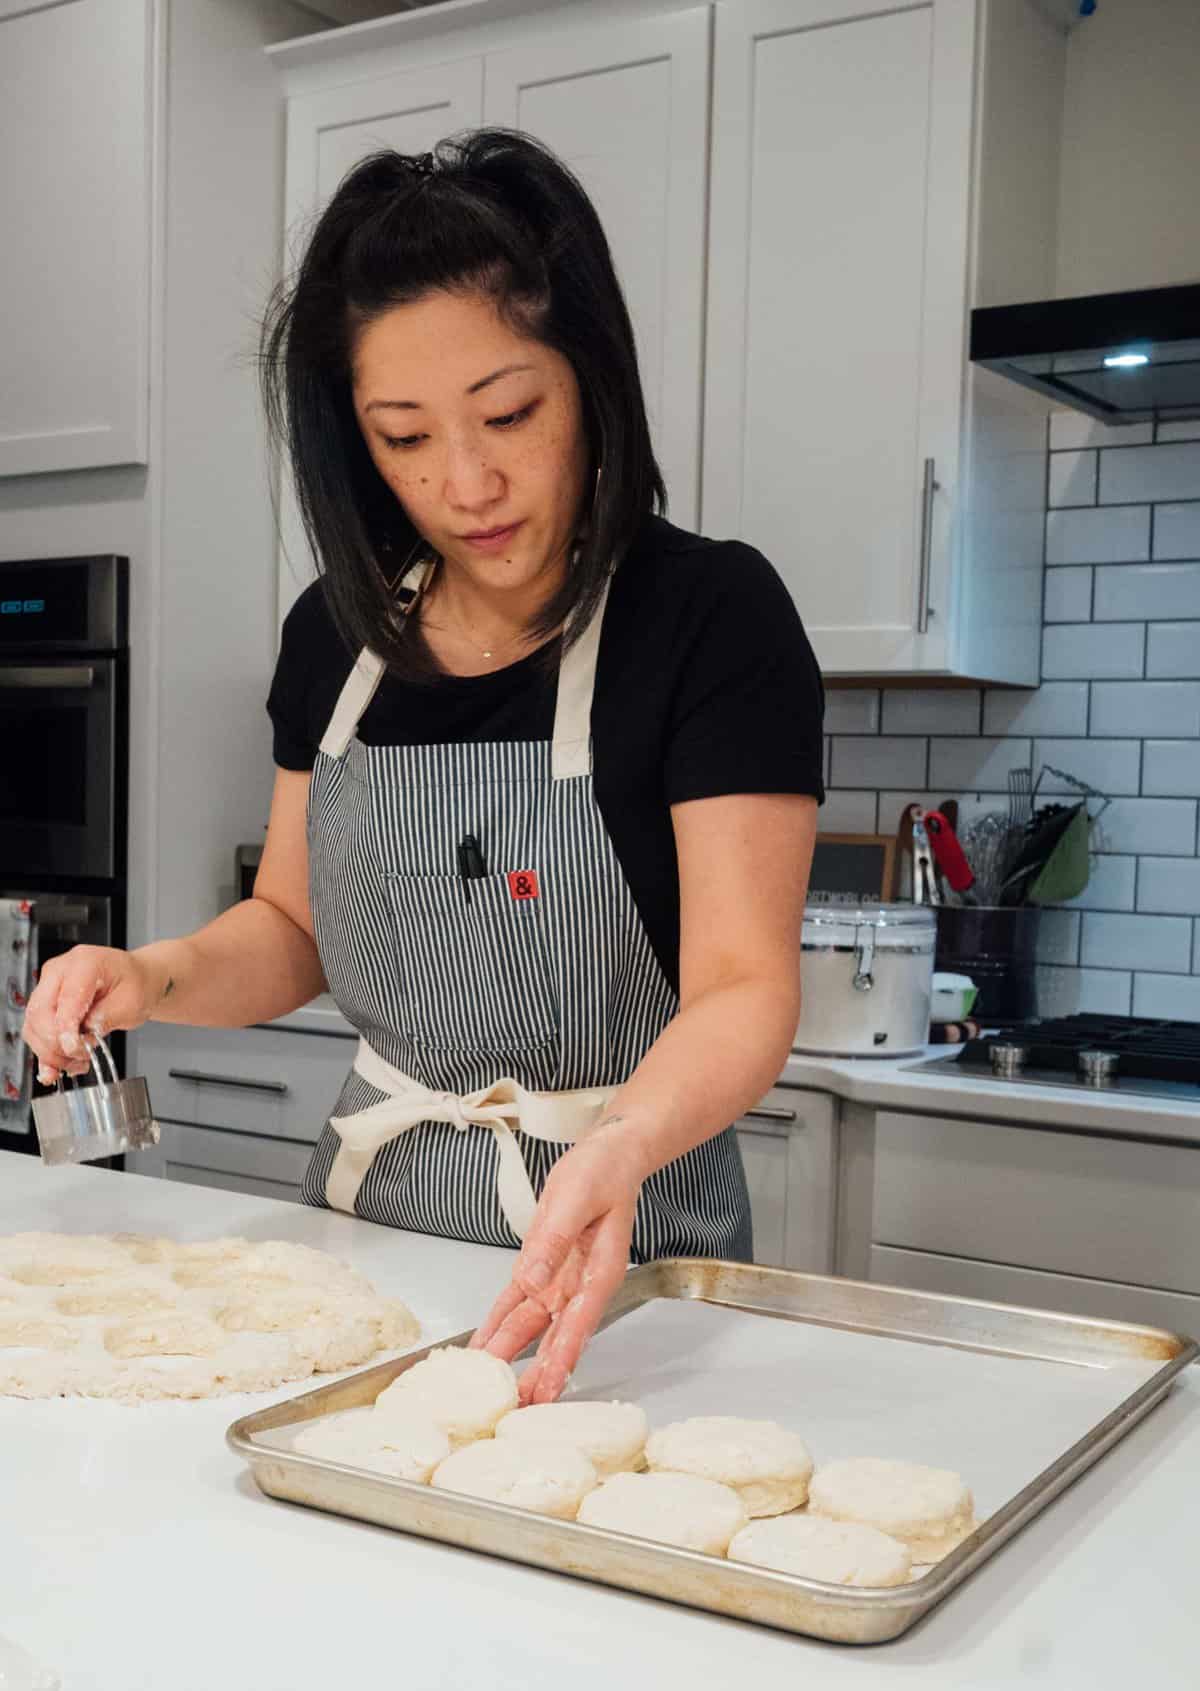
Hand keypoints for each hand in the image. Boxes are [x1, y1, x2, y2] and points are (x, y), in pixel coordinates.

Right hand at [21, 946, 171, 1085]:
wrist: (135, 980)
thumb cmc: (134, 984)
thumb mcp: (132, 1002)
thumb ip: (105, 1018)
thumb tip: (82, 1036)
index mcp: (84, 963)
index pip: (65, 1000)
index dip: (65, 1029)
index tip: (74, 1049)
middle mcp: (59, 972)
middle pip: (40, 1014)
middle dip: (56, 1044)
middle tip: (81, 1057)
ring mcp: (48, 987)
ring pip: (34, 1027)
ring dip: (51, 1053)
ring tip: (77, 1062)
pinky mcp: (45, 1003)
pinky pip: (35, 1032)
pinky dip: (46, 1053)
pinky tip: (60, 1066)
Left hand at [470, 1116, 649, 1403]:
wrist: (608, 1155)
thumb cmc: (603, 1172)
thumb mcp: (577, 1197)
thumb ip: (554, 1241)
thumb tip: (532, 1279)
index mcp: (598, 1272)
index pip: (577, 1325)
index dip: (561, 1359)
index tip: (547, 1389)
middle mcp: (578, 1285)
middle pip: (553, 1338)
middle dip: (536, 1375)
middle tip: (517, 1409)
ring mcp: (558, 1279)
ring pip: (530, 1327)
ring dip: (512, 1356)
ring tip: (492, 1391)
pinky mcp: (540, 1267)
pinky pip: (514, 1303)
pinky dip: (497, 1324)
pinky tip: (483, 1347)